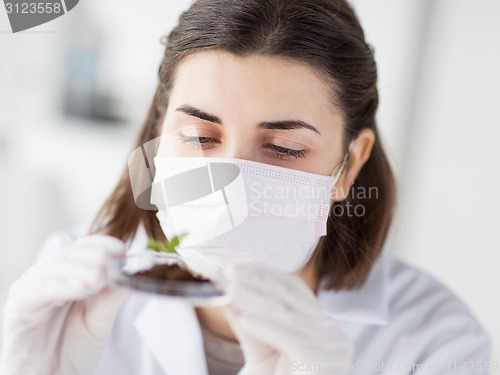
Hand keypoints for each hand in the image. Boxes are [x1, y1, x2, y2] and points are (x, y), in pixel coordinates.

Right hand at [1, 234, 130, 374]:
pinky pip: (37, 290)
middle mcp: (48, 277)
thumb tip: (131, 270)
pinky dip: (61, 286)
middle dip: (93, 256)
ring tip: (99, 278)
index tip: (122, 250)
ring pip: (54, 268)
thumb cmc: (74, 350)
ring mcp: (31, 290)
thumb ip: (113, 294)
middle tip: (110, 263)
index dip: (103, 245)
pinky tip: (81, 288)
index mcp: (68, 275)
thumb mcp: (101, 318)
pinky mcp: (19, 307)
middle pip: (70, 254)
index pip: (85, 248)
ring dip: (79, 270)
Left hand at [223, 263, 352, 374]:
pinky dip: (266, 327)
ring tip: (231, 287)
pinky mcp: (325, 361)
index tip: (240, 265)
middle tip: (230, 270)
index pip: (294, 289)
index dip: (267, 274)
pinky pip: (290, 339)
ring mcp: (333, 346)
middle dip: (257, 283)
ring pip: (287, 316)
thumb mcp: (262, 352)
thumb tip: (229, 293)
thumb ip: (249, 323)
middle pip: (289, 299)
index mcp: (321, 326)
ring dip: (255, 299)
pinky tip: (245, 318)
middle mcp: (332, 333)